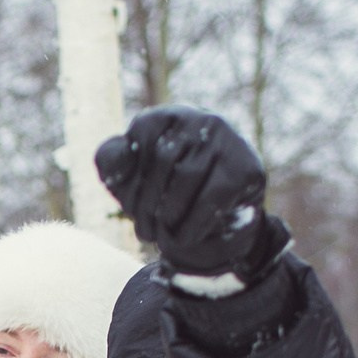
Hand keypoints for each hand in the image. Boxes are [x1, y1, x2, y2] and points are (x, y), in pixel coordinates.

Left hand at [94, 106, 288, 284]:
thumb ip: (111, 159)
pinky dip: (192, 225)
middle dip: (147, 204)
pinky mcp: (246, 168)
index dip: (129, 182)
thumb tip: (121, 153)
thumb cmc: (163, 195)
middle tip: (143, 233)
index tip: (130, 210)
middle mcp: (201, 119)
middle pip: (163, 160)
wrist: (214, 225)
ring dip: (167, 216)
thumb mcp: (128, 179)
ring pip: (187, 176)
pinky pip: (212, 197)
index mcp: (166, 117)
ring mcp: (228, 140)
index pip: (140, 141)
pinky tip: (182, 239)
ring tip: (159, 237)